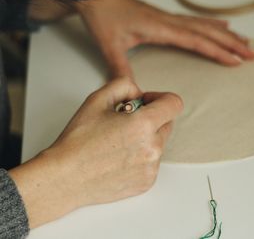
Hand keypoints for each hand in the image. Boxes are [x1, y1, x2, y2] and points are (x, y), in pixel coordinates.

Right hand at [10, 77, 182, 227]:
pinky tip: (119, 159)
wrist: (64, 178)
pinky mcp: (147, 182)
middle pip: (167, 123)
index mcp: (143, 125)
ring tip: (118, 144)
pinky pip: (152, 162)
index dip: (160, 98)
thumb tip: (139, 93)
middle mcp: (153, 148)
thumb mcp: (97, 99)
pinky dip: (141, 157)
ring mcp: (151, 168)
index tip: (145, 102)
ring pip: (159, 143)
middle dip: (151, 118)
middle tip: (125, 123)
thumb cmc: (77, 140)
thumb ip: (124, 85)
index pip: (174, 103)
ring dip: (146, 138)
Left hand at [76, 0, 253, 77]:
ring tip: (245, 42)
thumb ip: (121, 70)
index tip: (236, 60)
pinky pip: (196, 21)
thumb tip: (133, 91)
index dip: (218, 51)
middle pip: (208, 32)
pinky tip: (221, 25)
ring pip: (206, 25)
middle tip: (253, 54)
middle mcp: (170, 21)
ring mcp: (169, 18)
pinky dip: (213, 24)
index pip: (196, 41)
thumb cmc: (103, 16)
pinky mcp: (166, 17)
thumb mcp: (109, 46)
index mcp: (160, 28)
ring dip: (227, 34)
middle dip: (233, 43)